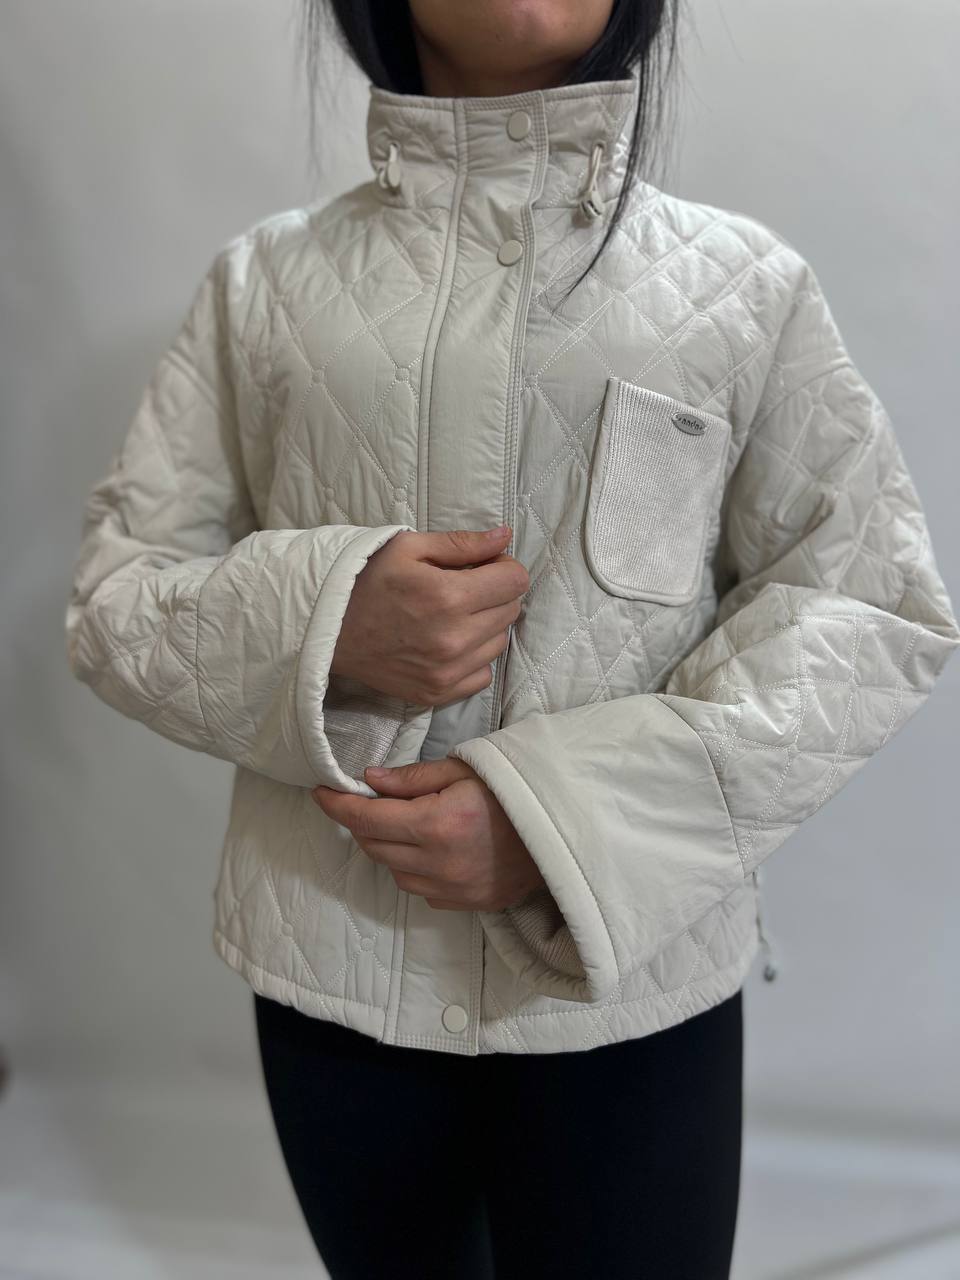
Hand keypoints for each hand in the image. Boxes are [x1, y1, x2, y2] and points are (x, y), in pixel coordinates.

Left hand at [311, 757, 545, 911]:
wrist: (563, 832)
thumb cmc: (515, 792)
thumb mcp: (465, 771)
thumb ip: (412, 779)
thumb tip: (369, 781)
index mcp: (437, 824)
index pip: (366, 819)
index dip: (338, 805)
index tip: (321, 792)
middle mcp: (438, 864)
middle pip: (374, 846)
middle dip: (362, 822)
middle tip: (367, 800)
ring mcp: (450, 890)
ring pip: (393, 871)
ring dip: (387, 847)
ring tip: (405, 823)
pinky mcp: (462, 904)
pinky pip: (419, 889)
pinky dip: (412, 868)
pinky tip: (429, 848)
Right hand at [331, 526, 528, 706]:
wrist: (328, 630)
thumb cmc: (366, 581)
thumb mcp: (409, 547)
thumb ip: (463, 543)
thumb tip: (505, 537)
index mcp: (449, 597)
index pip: (515, 581)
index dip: (504, 567)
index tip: (484, 566)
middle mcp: (454, 639)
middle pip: (511, 611)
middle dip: (495, 594)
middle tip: (465, 588)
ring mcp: (447, 672)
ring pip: (499, 643)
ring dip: (486, 626)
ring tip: (454, 616)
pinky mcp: (438, 693)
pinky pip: (483, 675)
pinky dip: (474, 658)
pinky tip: (449, 643)